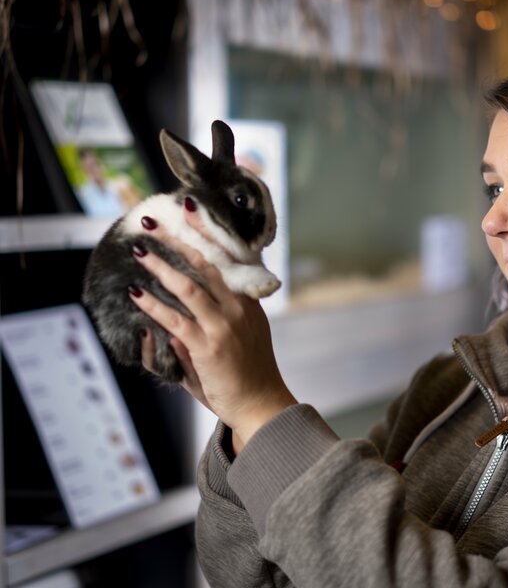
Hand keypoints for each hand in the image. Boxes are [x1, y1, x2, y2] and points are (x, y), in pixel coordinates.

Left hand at [132, 207, 296, 450]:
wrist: (262, 405)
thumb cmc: (248, 377)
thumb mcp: (235, 345)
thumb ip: (207, 331)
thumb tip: (171, 328)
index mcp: (248, 304)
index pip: (228, 259)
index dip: (208, 234)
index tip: (191, 212)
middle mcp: (239, 309)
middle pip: (206, 264)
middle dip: (179, 240)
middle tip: (156, 224)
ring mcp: (224, 326)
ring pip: (189, 286)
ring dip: (160, 266)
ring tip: (139, 251)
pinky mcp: (208, 346)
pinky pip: (175, 320)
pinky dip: (154, 305)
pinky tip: (136, 294)